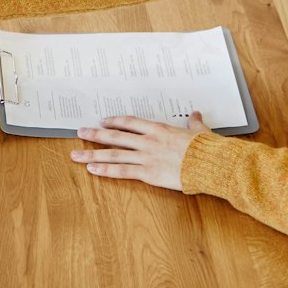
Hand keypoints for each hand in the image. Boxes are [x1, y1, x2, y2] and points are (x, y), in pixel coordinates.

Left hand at [70, 112, 209, 190]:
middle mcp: (148, 141)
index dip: (114, 121)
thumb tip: (195, 114)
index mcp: (159, 129)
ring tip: (76, 155)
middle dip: (95, 135)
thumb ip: (194, 123)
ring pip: (114, 154)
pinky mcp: (148, 173)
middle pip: (115, 136)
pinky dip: (106, 170)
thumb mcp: (200, 131)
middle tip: (80, 133)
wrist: (210, 163)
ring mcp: (146, 157)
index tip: (102, 121)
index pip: (130, 122)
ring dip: (93, 154)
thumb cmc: (207, 148)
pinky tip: (92, 170)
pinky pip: (123, 171)